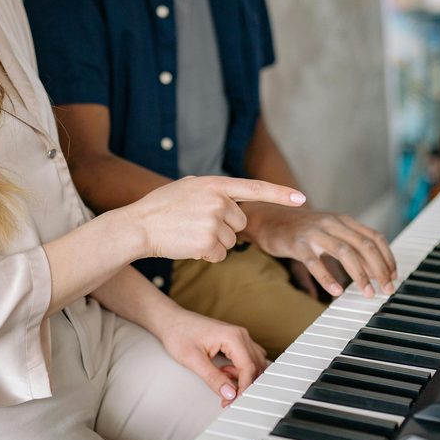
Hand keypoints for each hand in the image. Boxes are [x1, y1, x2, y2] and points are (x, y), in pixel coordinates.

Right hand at [126, 175, 305, 262]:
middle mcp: (218, 201)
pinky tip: (188, 246)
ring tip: (189, 233)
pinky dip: (206, 255)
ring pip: (231, 241)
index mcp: (215, 184)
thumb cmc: (161, 207)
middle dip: (224, 228)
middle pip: (240, 223)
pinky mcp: (208, 243)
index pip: (255, 188)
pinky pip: (219, 255)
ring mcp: (213, 222)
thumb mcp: (188, 187)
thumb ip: (214, 190)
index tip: (301, 198)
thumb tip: (232, 198)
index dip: (280, 193)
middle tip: (196, 224)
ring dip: (214, 243)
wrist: (138, 226)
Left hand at [158, 309, 267, 406]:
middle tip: (229, 398)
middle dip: (244, 385)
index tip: (234, 401)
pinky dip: (240, 370)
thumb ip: (213, 378)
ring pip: (254, 362)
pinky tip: (224, 372)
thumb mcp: (193, 359)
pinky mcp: (235, 340)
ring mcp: (239, 336)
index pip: (248, 367)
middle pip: (255, 365)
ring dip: (243, 377)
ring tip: (223, 381)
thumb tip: (229, 393)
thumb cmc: (179, 333)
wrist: (170, 321)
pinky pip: (247, 358)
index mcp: (233, 336)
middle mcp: (240, 334)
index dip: (243, 388)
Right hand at [247, 207, 396, 297]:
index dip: (387, 258)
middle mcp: (332, 223)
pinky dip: (328, 278)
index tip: (393, 276)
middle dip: (379, 269)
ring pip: (345, 252)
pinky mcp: (297, 244)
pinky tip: (337, 291)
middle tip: (386, 289)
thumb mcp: (329, 232)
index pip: (374, 237)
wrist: (268, 218)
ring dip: (360, 275)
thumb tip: (373, 270)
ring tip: (367, 293)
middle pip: (364, 245)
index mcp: (343, 220)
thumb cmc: (301, 230)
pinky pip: (315, 263)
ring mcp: (314, 233)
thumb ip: (350, 246)